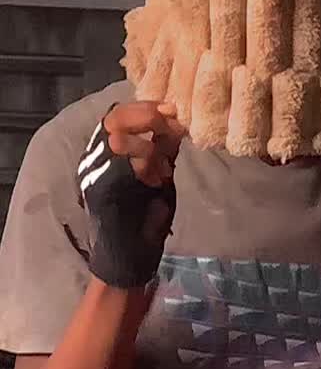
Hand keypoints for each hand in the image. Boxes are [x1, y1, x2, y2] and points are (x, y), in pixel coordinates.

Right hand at [78, 101, 185, 289]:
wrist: (130, 260)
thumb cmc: (145, 222)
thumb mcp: (160, 179)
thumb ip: (164, 153)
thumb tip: (179, 123)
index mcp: (108, 154)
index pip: (119, 115)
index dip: (145, 108)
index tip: (171, 109)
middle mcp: (95, 159)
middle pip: (113, 119)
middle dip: (144, 116)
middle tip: (169, 121)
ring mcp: (94, 175)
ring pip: (114, 138)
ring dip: (146, 143)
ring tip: (163, 162)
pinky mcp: (98, 191)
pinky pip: (118, 165)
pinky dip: (143, 163)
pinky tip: (158, 175)